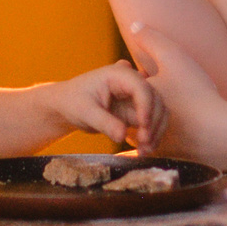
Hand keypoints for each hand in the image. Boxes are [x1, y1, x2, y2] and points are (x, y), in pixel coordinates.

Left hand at [50, 61, 167, 152]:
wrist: (68, 106)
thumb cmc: (73, 102)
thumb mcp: (85, 113)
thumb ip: (104, 123)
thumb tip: (122, 136)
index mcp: (119, 75)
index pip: (141, 88)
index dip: (147, 107)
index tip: (144, 128)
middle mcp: (132, 82)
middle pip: (155, 99)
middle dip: (153, 122)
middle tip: (144, 143)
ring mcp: (136, 96)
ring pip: (158, 111)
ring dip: (155, 131)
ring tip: (145, 150)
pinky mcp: (137, 110)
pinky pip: (152, 122)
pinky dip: (151, 135)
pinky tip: (143, 150)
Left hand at [125, 22, 226, 163]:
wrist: (223, 134)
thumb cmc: (197, 94)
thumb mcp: (174, 58)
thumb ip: (152, 39)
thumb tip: (134, 25)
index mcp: (136, 101)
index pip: (126, 91)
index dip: (141, 82)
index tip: (157, 79)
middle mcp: (138, 126)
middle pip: (132, 113)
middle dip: (142, 106)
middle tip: (166, 97)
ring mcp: (153, 145)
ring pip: (145, 131)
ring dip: (154, 123)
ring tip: (176, 112)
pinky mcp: (169, 158)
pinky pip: (161, 146)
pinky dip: (169, 138)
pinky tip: (186, 129)